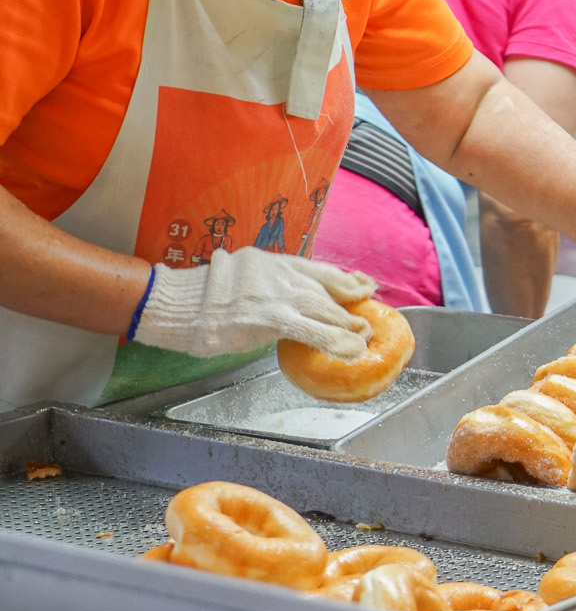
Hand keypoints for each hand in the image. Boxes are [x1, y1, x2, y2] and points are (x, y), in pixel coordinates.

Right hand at [132, 247, 373, 358]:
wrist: (173, 302)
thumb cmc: (201, 296)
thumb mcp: (241, 275)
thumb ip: (268, 283)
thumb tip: (288, 297)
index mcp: (272, 261)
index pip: (320, 268)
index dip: (347, 279)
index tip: (364, 285)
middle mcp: (280, 273)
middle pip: (327, 290)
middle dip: (350, 306)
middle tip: (366, 320)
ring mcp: (277, 295)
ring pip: (326, 309)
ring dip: (348, 325)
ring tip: (363, 336)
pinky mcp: (272, 318)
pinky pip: (313, 331)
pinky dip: (336, 341)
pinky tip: (350, 350)